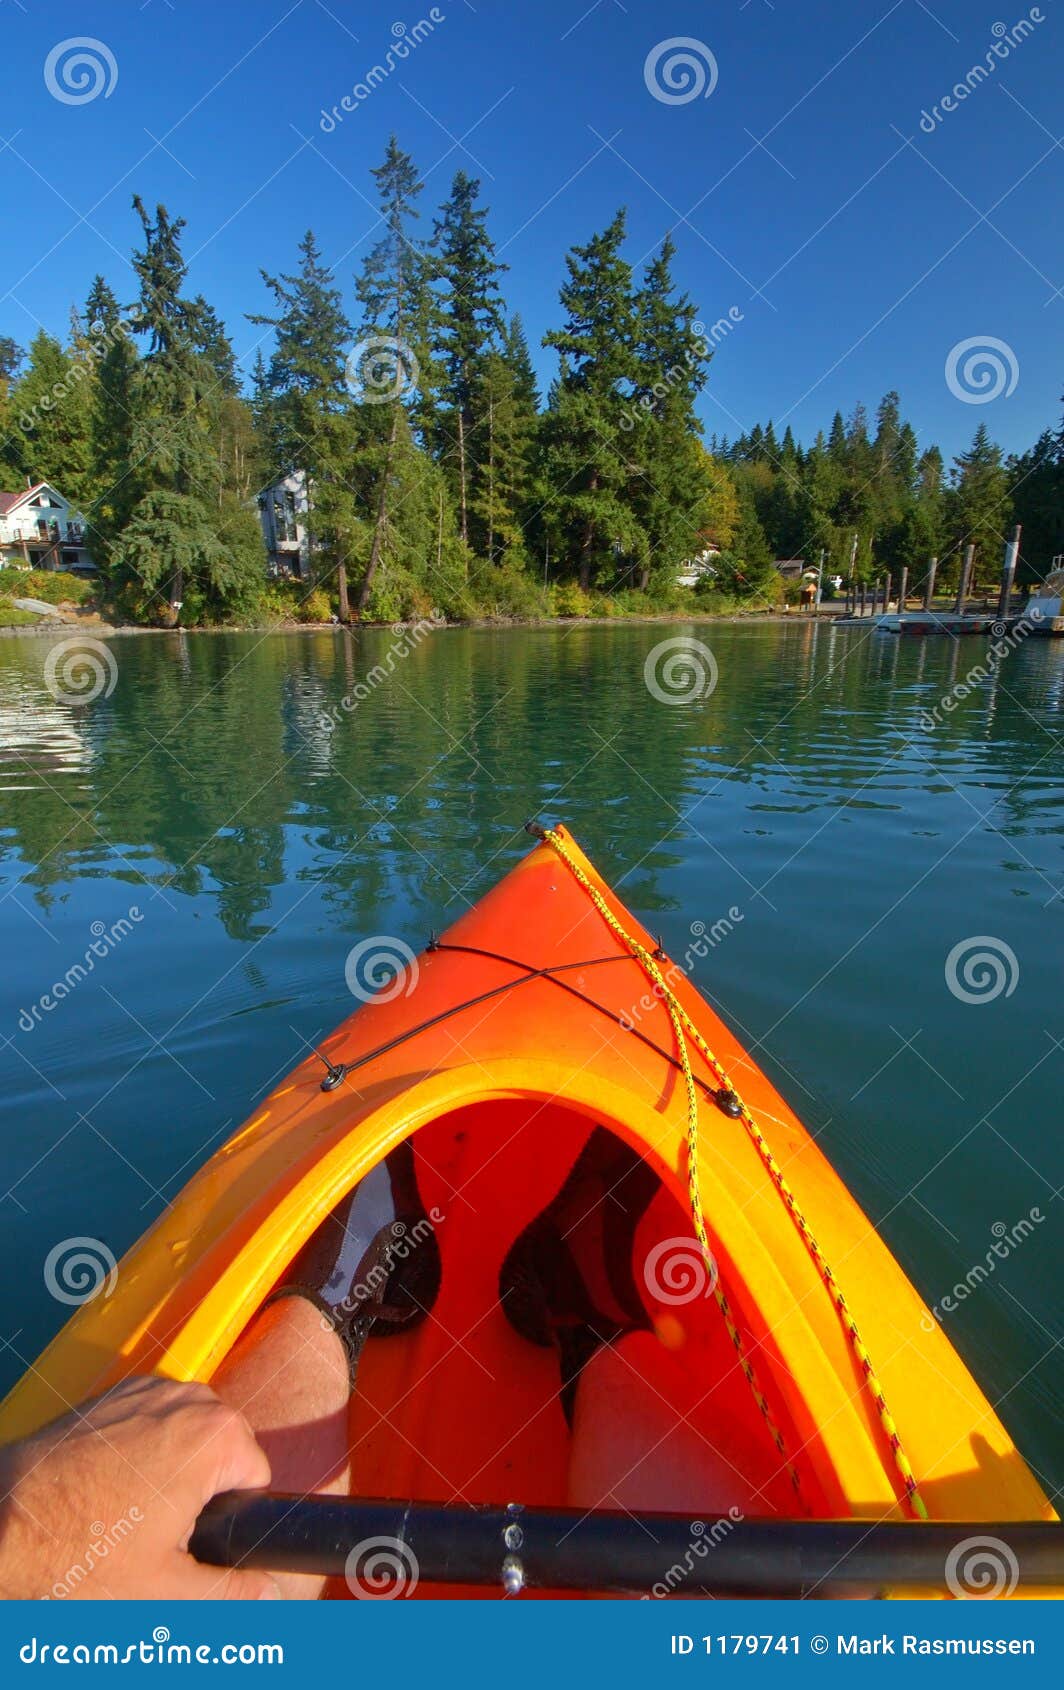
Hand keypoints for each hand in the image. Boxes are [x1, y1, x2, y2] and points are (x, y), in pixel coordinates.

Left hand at [0, 1375, 278, 1599]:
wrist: (1, 1524)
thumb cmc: (77, 1554)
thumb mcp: (165, 1590)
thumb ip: (231, 1591)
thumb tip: (266, 1591)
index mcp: (213, 1437)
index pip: (256, 1474)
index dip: (228, 1514)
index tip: (193, 1536)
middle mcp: (187, 1398)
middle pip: (224, 1448)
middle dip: (202, 1489)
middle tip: (156, 1532)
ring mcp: (147, 1389)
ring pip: (188, 1433)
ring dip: (173, 1468)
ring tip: (127, 1512)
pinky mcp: (114, 1392)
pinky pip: (152, 1420)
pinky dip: (141, 1448)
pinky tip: (108, 1487)